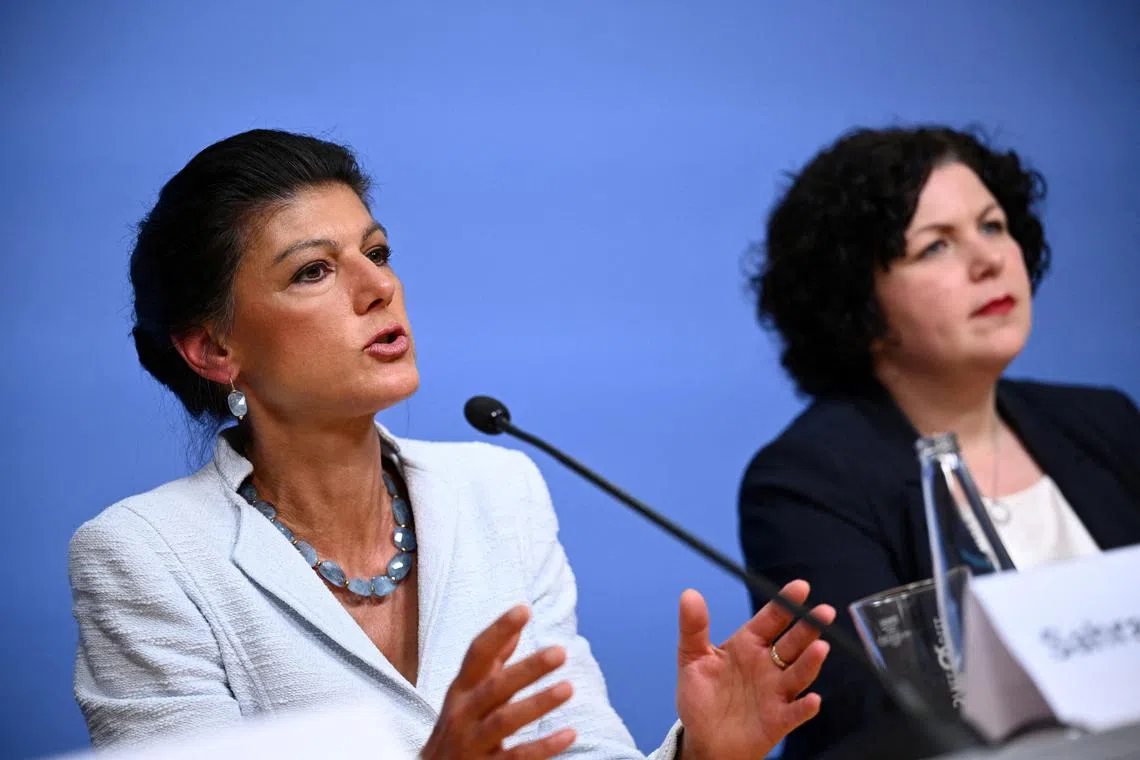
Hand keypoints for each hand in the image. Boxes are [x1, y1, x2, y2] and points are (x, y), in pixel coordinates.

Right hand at [420, 604, 576, 759]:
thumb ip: (491, 663)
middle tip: (560, 652)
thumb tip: (515, 628)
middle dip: (527, 669)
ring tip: (569, 688)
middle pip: (494, 687)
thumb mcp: (468, 693)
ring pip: (504, 721)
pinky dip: (543, 747)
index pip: (477, 654)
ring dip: (537, 703)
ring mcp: (472, 743)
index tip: (524, 609)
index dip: (498, 630)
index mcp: (461, 690)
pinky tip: (569, 734)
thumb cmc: (459, 726)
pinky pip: (516, 757)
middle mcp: (463, 714)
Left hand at [674, 581, 834, 759]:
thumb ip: (693, 627)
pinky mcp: (779, 720)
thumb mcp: (692, 658)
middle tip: (824, 612)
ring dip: (810, 662)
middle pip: (793, 642)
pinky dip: (805, 707)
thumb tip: (689, 594)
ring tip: (821, 647)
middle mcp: (768, 665)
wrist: (704, 740)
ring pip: (799, 673)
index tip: (801, 587)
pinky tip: (812, 700)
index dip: (785, 603)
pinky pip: (795, 712)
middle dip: (809, 627)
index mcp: (749, 644)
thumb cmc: (701, 697)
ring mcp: (776, 692)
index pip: (771, 619)